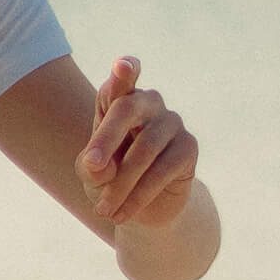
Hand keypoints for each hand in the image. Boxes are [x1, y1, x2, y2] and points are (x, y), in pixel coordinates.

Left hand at [78, 55, 198, 227]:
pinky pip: (162, 170)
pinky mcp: (188, 147)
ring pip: (144, 148)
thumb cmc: (111, 180)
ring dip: (120, 183)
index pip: (119, 84)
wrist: (142, 208)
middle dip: (106, 138)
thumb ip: (91, 165)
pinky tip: (123, 214)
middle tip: (90, 166)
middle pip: (128, 108)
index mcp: (118, 102)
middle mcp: (148, 104)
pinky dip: (138, 196)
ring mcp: (171, 122)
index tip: (123, 66)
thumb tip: (100, 165)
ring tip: (103, 210)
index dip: (123, 74)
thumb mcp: (92, 174)